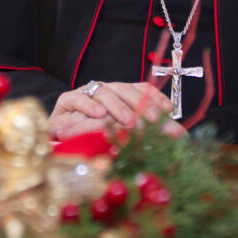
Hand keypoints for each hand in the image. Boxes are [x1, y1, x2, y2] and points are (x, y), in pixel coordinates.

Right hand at [48, 81, 185, 139]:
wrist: (57, 148)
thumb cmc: (92, 144)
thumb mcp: (124, 140)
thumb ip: (149, 135)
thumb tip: (180, 135)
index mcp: (119, 98)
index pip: (140, 89)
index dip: (154, 96)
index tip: (168, 109)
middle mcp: (103, 93)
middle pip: (123, 88)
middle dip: (140, 102)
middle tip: (152, 118)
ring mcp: (84, 95)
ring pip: (102, 91)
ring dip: (117, 105)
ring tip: (128, 120)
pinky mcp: (65, 103)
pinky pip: (77, 98)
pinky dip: (89, 105)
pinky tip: (99, 115)